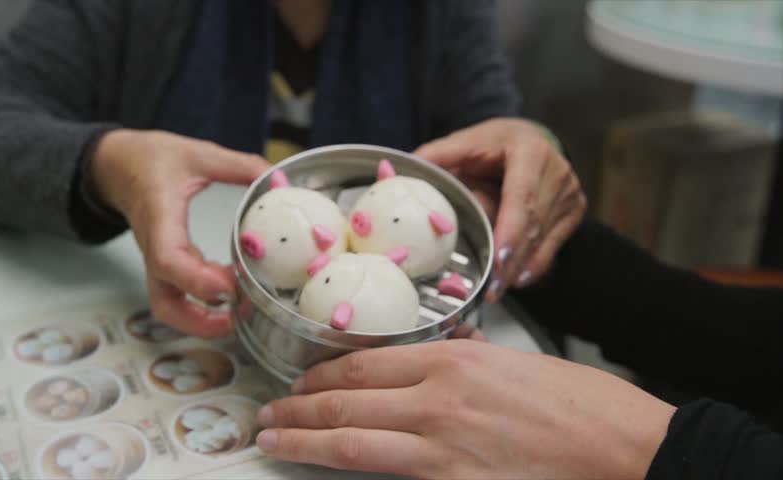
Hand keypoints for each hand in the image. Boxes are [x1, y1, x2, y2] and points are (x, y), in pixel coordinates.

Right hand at [91, 129, 269, 336]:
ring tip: (239, 313)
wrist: (116, 165)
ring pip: (168, 307)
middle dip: (200, 320)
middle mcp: (154, 247)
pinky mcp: (164, 267)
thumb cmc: (152, 160)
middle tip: (239, 314)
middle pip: (165, 301)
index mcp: (159, 217)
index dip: (196, 280)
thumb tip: (282, 181)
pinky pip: (177, 297)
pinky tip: (231, 294)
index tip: (229, 285)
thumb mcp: (199, 153)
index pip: (167, 259)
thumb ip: (242, 165)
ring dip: (200, 321)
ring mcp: (156, 262)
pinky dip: (201, 306)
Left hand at [255, 341, 674, 478]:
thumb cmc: (582, 405)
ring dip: (305, 440)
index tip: (303, 380)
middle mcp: (438, 402)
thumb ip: (461, 363)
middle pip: (346, 400)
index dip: (323, 372)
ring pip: (351, 441)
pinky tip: (331, 470)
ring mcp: (442, 450)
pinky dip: (353, 471)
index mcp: (454, 362)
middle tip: (271, 413)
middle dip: (298, 408)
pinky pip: (389, 477)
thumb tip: (429, 364)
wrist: (626, 451)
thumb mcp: (513, 363)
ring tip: (275, 439)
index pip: (365, 362)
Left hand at [414, 118, 586, 300]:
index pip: (521, 195)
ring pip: (543, 239)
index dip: (511, 229)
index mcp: (529, 151)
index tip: (500, 258)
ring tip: (495, 289)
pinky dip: (534, 265)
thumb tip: (395, 170)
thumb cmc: (495, 143)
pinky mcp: (573, 210)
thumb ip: (437, 156)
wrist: (532, 140)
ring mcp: (569, 193)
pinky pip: (553, 246)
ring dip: (519, 267)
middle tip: (490, 289)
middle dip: (510, 260)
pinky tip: (516, 280)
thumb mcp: (466, 141)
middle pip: (532, 224)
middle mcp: (556, 172)